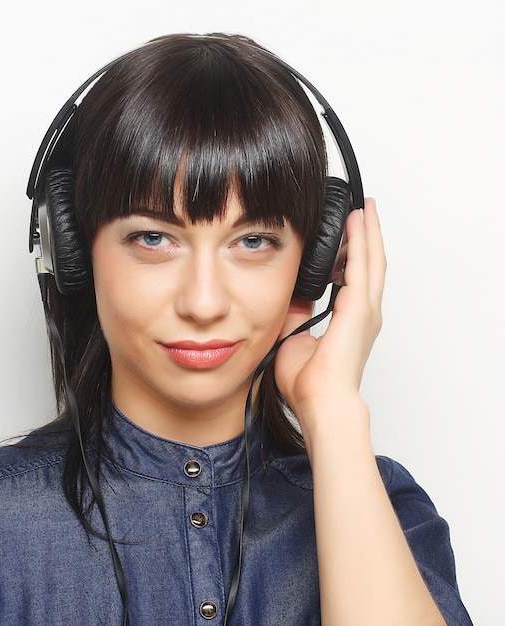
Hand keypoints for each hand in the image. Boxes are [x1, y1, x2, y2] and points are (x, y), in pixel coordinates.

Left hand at [274, 198, 385, 435]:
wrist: (320, 399)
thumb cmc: (309, 381)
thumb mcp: (294, 337)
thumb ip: (296, 313)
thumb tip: (290, 296)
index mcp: (350, 320)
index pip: (355, 277)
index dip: (354, 253)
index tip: (347, 234)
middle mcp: (364, 312)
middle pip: (370, 263)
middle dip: (367, 235)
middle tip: (365, 210)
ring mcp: (366, 309)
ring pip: (371, 259)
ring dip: (367, 232)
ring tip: (365, 209)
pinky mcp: (360, 307)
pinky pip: (361, 265)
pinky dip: (361, 240)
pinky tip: (358, 220)